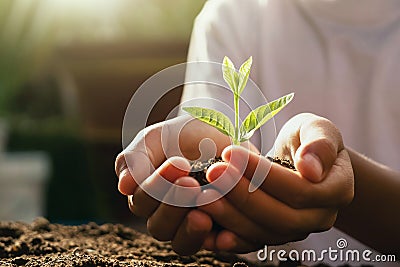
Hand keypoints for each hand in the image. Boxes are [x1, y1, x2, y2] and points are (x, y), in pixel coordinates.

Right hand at [115, 115, 256, 254]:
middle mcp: (164, 216)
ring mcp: (189, 226)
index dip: (158, 185)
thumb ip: (136, 159)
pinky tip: (226, 233)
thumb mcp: (155, 140)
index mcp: (145, 197)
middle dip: (174, 205)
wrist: (219, 132)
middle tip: (192, 183)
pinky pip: (212, 245)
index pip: (143, 202)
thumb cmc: (181, 136)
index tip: (179, 163)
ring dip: (190, 229)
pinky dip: (217, 241)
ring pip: (181, 243)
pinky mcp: (216, 231)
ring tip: (204, 212)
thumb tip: (124, 186)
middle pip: (159, 227)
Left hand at [196, 113, 353, 252]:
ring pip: (265, 232)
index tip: (230, 152)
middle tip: (213, 173)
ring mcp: (299, 230)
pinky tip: (211, 231)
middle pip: (281, 217)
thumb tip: (311, 169)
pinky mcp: (277, 235)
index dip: (263, 174)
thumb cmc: (307, 139)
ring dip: (232, 216)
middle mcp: (321, 216)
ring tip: (204, 195)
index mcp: (337, 189)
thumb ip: (320, 143)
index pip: (299, 189)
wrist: (301, 159)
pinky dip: (233, 238)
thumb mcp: (318, 128)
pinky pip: (255, 242)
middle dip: (242, 195)